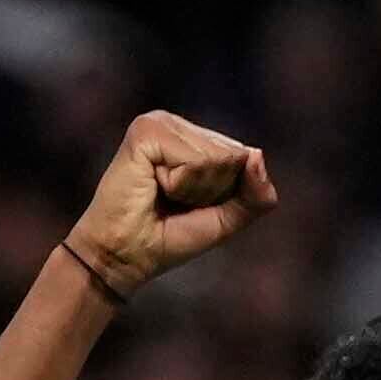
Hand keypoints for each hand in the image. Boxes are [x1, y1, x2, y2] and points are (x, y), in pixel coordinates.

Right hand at [64, 113, 276, 298]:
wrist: (124, 257)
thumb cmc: (168, 238)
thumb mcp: (225, 220)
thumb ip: (255, 195)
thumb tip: (257, 154)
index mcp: (193, 136)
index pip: (242, 157)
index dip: (225, 193)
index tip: (189, 205)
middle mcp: (176, 124)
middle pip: (232, 156)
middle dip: (210, 191)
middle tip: (173, 202)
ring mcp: (159, 122)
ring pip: (215, 158)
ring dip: (194, 190)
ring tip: (162, 194)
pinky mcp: (146, 131)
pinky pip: (194, 161)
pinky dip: (180, 185)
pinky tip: (153, 186)